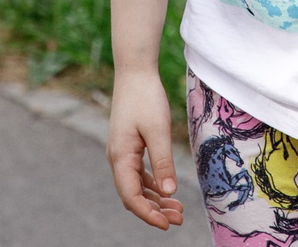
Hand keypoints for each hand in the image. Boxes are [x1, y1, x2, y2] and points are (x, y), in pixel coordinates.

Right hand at [105, 67, 184, 230]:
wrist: (135, 72)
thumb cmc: (146, 98)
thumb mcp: (158, 130)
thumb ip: (163, 162)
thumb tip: (169, 192)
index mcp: (120, 157)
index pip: (131, 197)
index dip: (148, 215)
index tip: (168, 225)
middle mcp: (117, 158)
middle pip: (133, 195)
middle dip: (154, 210)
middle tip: (179, 218)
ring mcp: (121, 153)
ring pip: (136, 186)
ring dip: (155, 199)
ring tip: (178, 208)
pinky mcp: (128, 147)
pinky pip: (138, 175)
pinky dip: (152, 186)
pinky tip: (167, 190)